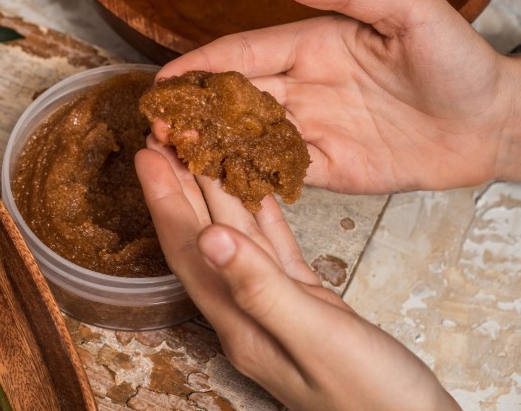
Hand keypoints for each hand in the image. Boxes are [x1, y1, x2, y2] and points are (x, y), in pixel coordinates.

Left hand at [134, 137, 460, 410]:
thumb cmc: (372, 397)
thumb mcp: (316, 337)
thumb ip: (261, 288)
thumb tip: (209, 238)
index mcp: (239, 321)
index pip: (188, 248)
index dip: (164, 199)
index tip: (148, 153)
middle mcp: (247, 311)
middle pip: (202, 236)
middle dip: (179, 185)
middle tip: (164, 134)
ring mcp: (276, 307)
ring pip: (237, 236)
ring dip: (215, 191)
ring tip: (200, 147)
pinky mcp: (308, 303)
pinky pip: (274, 248)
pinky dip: (263, 215)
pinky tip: (257, 190)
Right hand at [153, 0, 520, 192]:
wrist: (493, 123)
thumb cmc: (457, 58)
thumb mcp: (409, 9)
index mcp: (313, 44)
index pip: (244, 54)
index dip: (202, 64)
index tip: (165, 77)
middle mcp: (304, 85)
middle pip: (235, 97)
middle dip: (194, 108)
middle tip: (156, 122)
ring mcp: (314, 128)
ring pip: (247, 136)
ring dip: (209, 143)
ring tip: (171, 151)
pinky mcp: (328, 167)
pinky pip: (277, 171)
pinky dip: (244, 174)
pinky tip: (214, 179)